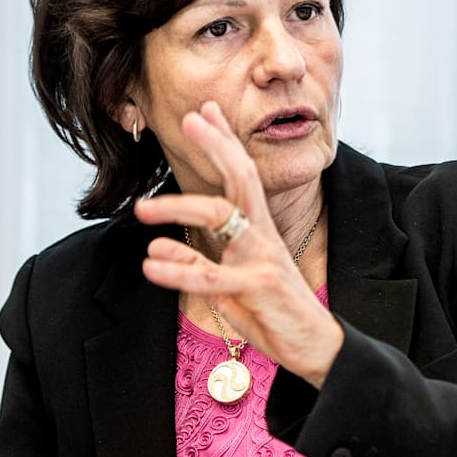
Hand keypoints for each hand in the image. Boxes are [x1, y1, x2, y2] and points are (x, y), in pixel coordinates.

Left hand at [134, 101, 342, 386]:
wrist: (316, 347)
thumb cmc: (273, 311)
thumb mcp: (230, 284)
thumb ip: (196, 263)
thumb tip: (156, 246)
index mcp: (259, 230)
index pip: (241, 175)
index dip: (224, 142)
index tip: (204, 110)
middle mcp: (263, 235)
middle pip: (241, 178)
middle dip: (217, 145)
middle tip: (190, 118)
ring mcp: (262, 258)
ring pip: (220, 218)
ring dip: (178, 208)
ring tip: (141, 209)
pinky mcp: (258, 287)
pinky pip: (212, 275)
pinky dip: (178, 268)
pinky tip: (151, 264)